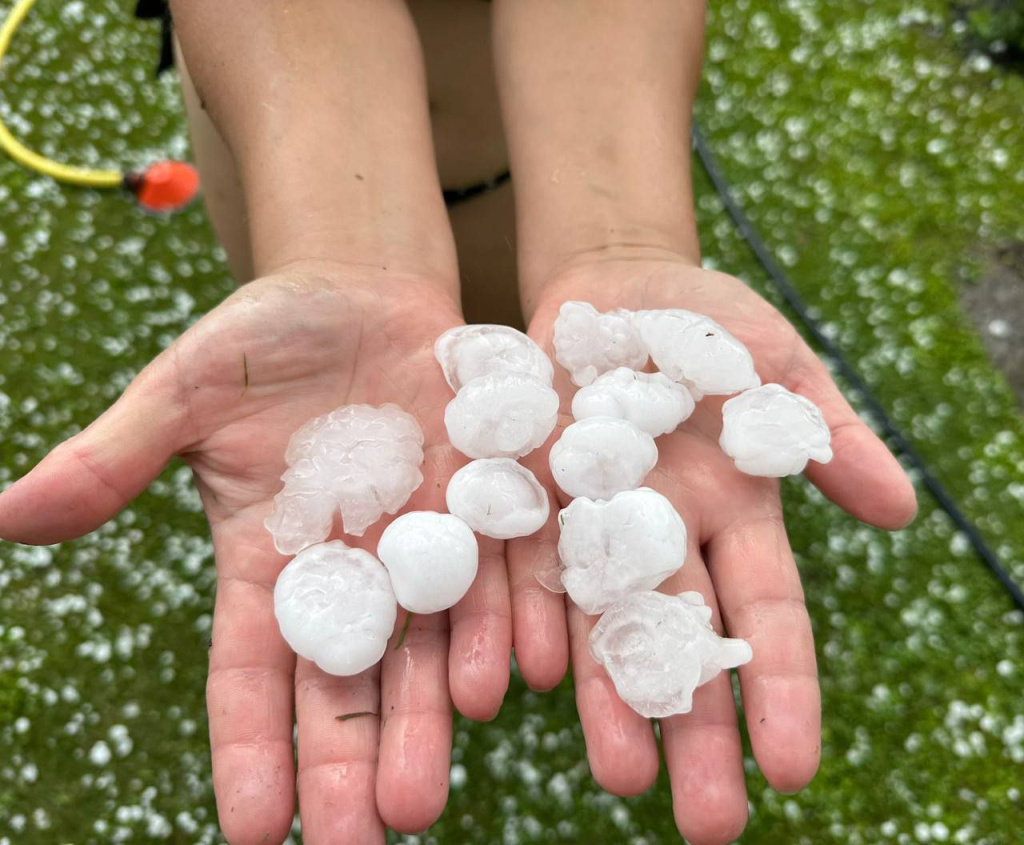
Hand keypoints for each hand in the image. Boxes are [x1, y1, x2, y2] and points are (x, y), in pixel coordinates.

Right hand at [0, 263, 512, 843]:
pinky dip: (509, 623)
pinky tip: (516, 678)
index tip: (248, 827)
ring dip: (430, 718)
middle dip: (347, 761)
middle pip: (348, 681)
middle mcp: (353, 569)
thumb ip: (119, 455)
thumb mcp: (190, 387)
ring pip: (433, 647)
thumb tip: (6, 517)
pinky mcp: (491, 500)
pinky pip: (504, 571)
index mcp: (270, 559)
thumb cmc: (270, 334)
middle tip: (354, 842)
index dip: (250, 745)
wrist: (368, 287)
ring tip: (419, 794)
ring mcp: (427, 541)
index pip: (253, 670)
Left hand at [516, 254, 916, 844]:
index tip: (794, 772)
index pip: (765, 614)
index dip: (780, 688)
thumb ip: (830, 434)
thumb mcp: (778, 365)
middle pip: (681, 641)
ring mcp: (590, 521)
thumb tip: (901, 508)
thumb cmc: (709, 324)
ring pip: (597, 622)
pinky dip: (522, 617)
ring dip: (606, 698)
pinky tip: (521, 677)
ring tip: (620, 772)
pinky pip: (522, 563)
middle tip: (706, 823)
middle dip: (695, 728)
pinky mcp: (526, 495)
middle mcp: (663, 535)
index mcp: (733, 513)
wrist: (611, 288)